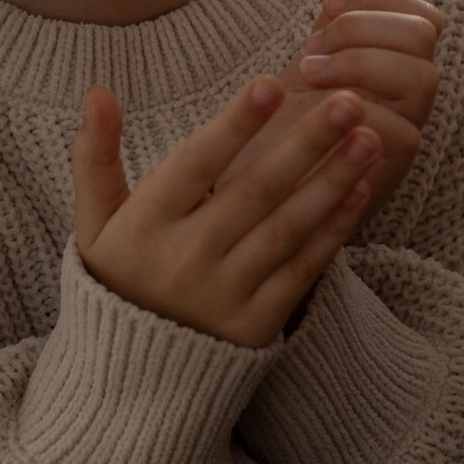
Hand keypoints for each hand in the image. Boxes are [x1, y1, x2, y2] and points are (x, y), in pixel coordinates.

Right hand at [73, 73, 379, 347]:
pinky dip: (333, 230)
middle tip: (349, 102)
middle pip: (254, 192)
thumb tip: (97, 92)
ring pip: (287, 228)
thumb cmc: (120, 277)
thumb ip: (94, 157)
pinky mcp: (257, 323)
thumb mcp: (93, 224)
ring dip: (333, 181)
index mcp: (145, 226)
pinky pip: (302, 269)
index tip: (271, 84)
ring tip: (370, 139)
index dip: (233, 126)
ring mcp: (225, 293)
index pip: (194, 165)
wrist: (131, 379)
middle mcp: (186, 259)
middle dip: (305, 144)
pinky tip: (362, 190)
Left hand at [289, 0, 441, 203]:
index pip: (421, 14)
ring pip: (422, 76)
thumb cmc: (275, 134)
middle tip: (311, 53)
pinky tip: (317, 119)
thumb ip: (328, 39)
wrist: (254, 198)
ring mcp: (405, 131)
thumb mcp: (302, 74)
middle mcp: (407, 97)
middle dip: (362, 28)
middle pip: (424, 32)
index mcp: (393, 67)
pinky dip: (357, 115)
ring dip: (361, 64)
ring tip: (309, 76)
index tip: (326, 8)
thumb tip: (337, 3)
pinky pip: (401, 132)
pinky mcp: (393, 171)